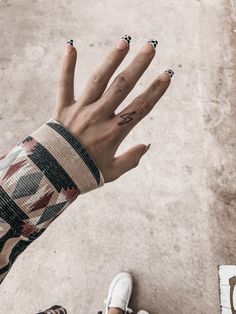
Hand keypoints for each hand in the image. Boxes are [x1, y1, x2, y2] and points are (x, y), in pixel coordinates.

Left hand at [52, 36, 173, 182]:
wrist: (51, 175)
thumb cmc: (83, 173)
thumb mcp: (111, 172)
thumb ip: (131, 160)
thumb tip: (147, 145)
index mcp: (113, 133)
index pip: (140, 108)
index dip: (156, 91)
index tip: (167, 75)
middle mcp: (98, 117)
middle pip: (122, 87)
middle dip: (139, 66)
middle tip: (151, 47)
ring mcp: (80, 111)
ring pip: (98, 80)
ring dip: (112, 60)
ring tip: (124, 42)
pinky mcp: (62, 109)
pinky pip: (65, 84)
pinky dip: (68, 66)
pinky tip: (71, 46)